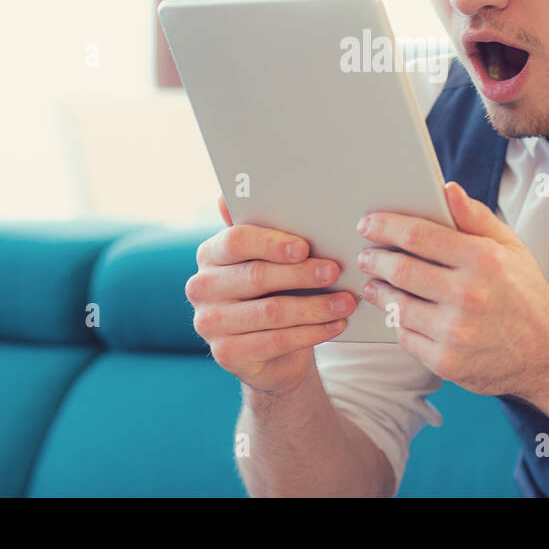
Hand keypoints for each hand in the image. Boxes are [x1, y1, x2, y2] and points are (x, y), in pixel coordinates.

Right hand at [186, 194, 356, 395]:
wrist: (268, 352)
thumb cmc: (272, 292)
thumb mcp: (266, 260)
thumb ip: (260, 230)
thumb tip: (230, 194)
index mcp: (209, 254)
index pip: (236, 241)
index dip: (272, 243)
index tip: (305, 247)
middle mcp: (201, 288)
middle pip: (257, 276)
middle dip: (302, 274)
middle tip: (335, 271)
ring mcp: (209, 323)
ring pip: (271, 311)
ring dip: (315, 306)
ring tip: (346, 302)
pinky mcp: (225, 354)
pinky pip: (276, 341)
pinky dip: (311, 332)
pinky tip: (335, 324)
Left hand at [356, 181, 548, 401]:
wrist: (548, 355)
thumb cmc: (525, 294)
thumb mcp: (511, 247)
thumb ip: (476, 217)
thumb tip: (447, 188)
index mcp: (483, 259)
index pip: (418, 235)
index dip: (385, 226)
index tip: (367, 224)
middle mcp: (468, 295)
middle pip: (400, 269)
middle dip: (374, 259)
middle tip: (366, 256)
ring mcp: (455, 332)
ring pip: (397, 305)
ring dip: (379, 291)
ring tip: (375, 283)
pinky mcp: (447, 362)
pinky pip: (405, 336)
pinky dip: (398, 322)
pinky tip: (399, 313)